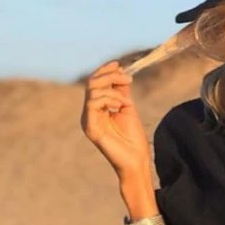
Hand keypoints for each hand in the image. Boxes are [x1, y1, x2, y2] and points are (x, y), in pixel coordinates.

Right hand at [80, 60, 150, 179]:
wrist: (136, 160)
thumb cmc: (133, 138)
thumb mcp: (127, 108)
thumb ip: (121, 91)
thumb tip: (121, 72)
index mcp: (97, 108)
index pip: (95, 83)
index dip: (105, 70)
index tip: (120, 64)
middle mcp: (89, 113)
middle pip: (91, 83)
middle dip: (110, 76)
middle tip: (127, 79)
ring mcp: (88, 120)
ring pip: (92, 91)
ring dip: (113, 90)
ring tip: (126, 101)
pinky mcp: (90, 127)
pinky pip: (93, 103)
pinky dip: (109, 99)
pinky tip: (122, 105)